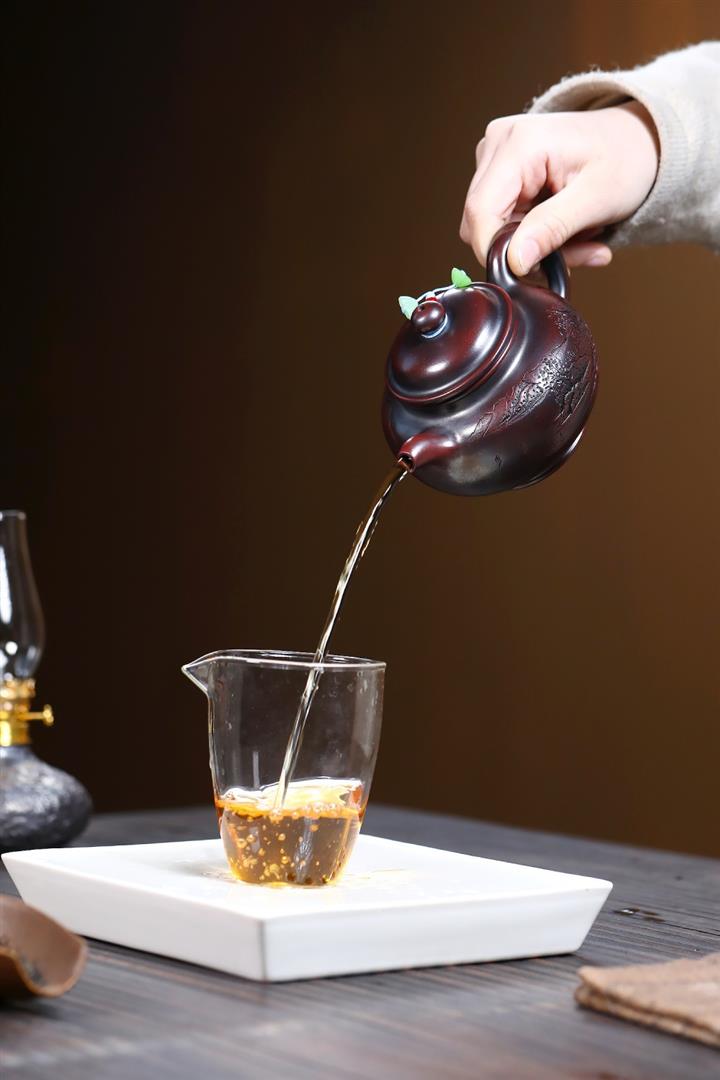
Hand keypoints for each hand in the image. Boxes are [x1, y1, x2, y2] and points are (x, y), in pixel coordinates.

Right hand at [460, 102, 659, 273]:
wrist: (638, 139)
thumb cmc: (627, 158)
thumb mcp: (597, 199)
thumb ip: (552, 228)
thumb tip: (515, 261)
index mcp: (520, 143)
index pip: (481, 212)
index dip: (496, 252)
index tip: (529, 274)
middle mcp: (498, 143)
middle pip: (482, 222)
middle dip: (523, 250)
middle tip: (573, 254)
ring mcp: (496, 156)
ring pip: (492, 226)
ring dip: (532, 245)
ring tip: (576, 237)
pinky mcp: (501, 172)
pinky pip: (502, 220)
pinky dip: (533, 234)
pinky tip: (564, 227)